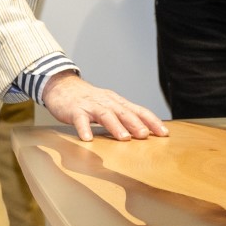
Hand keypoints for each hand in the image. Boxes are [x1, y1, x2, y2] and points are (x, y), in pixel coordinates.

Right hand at [40, 72, 169, 141]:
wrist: (62, 85)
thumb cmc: (89, 100)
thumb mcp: (109, 105)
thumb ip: (123, 117)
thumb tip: (143, 131)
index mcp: (117, 103)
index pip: (138, 111)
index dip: (152, 121)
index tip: (164, 133)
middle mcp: (107, 102)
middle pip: (124, 112)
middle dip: (136, 123)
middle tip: (146, 135)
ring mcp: (91, 106)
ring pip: (105, 115)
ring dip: (116, 126)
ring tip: (124, 138)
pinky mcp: (75, 110)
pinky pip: (79, 120)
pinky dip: (84, 129)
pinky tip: (88, 139)